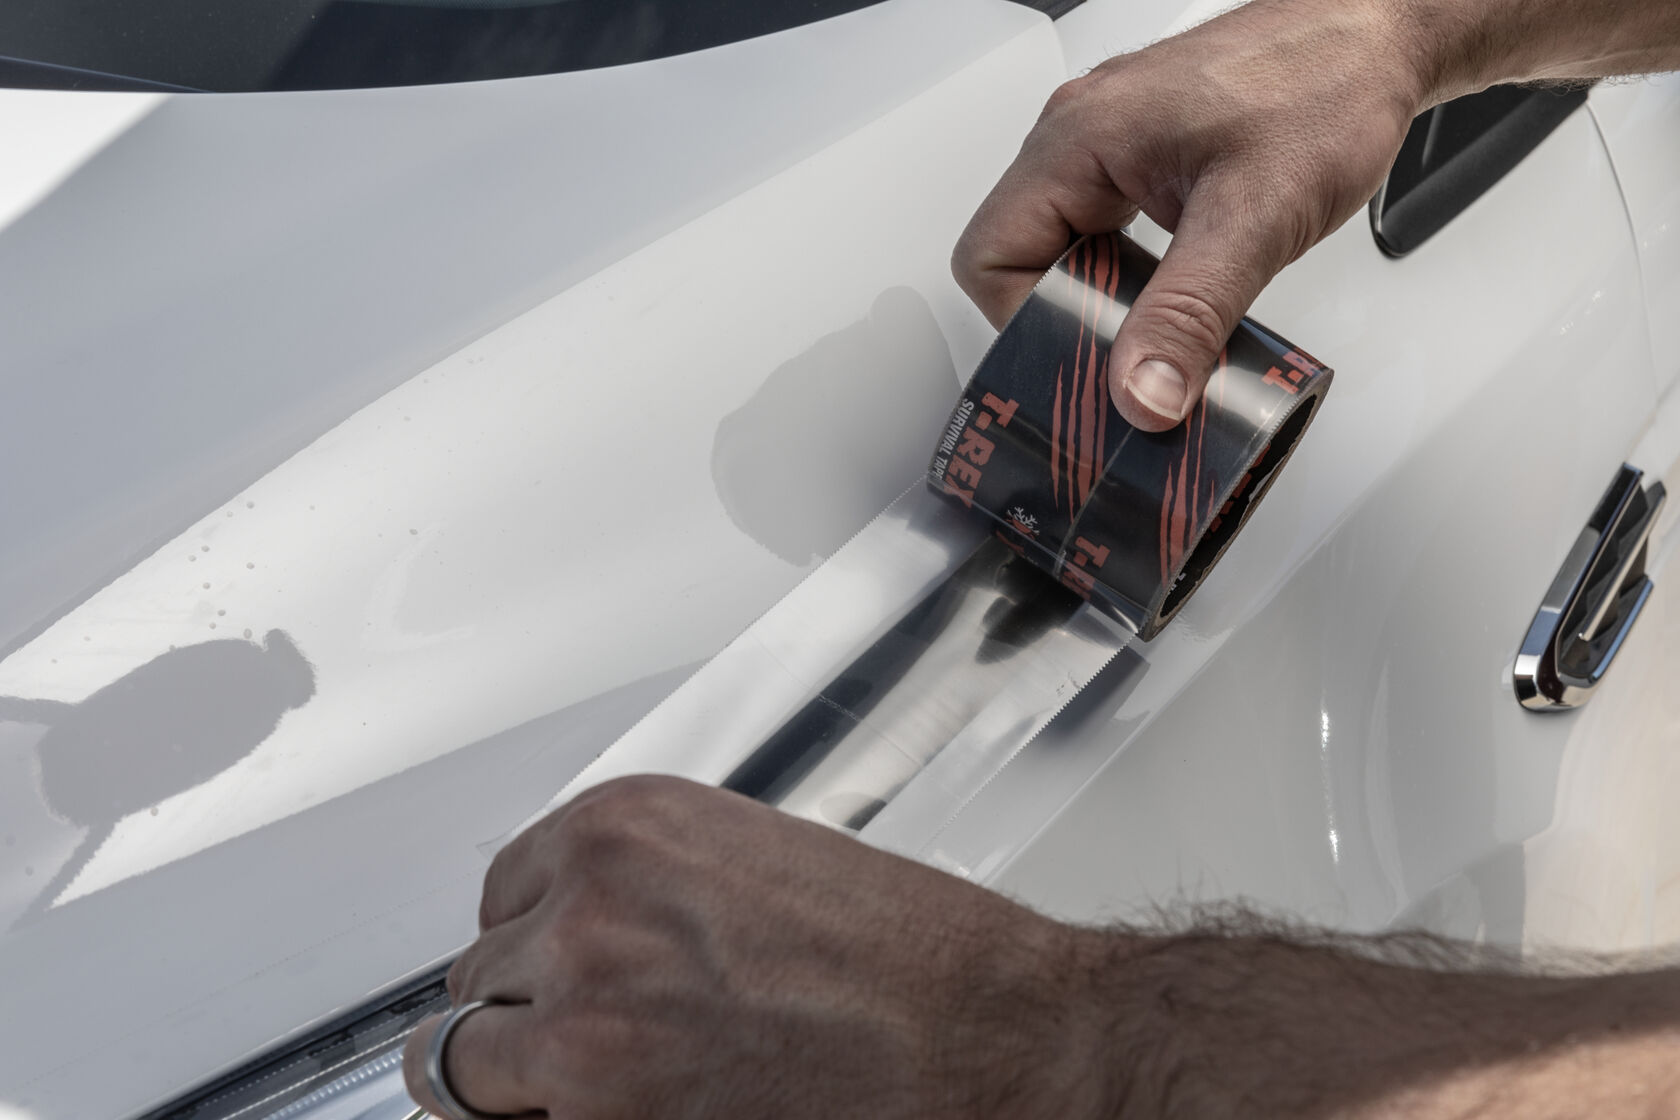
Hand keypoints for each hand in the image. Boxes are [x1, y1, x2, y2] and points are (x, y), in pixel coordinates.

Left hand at [401, 775, 1112, 1118]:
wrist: (997, 1046)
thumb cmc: (918, 966)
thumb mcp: (760, 868)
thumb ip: (653, 893)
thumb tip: (594, 944)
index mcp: (626, 827)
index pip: (503, 891)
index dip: (533, 944)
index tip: (552, 973)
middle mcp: (588, 913)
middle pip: (477, 980)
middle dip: (525, 1018)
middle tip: (590, 1048)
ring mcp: (583, 1024)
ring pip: (464, 1067)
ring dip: (519, 1088)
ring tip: (599, 1095)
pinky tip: (632, 1115)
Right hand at [953, 0, 1426, 430]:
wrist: (1381, 35)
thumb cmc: (1327, 85)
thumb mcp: (1256, 218)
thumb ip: (1191, 315)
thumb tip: (1142, 392)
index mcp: (1077, 137)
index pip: (989, 258)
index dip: (1026, 323)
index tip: (1086, 359)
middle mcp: (1079, 133)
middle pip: (1018, 259)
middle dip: (1067, 317)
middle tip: (1126, 355)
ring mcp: (1107, 142)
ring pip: (1059, 247)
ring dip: (1101, 297)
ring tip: (1158, 325)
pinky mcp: (1141, 155)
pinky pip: (1100, 230)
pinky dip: (1129, 274)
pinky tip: (1176, 293)